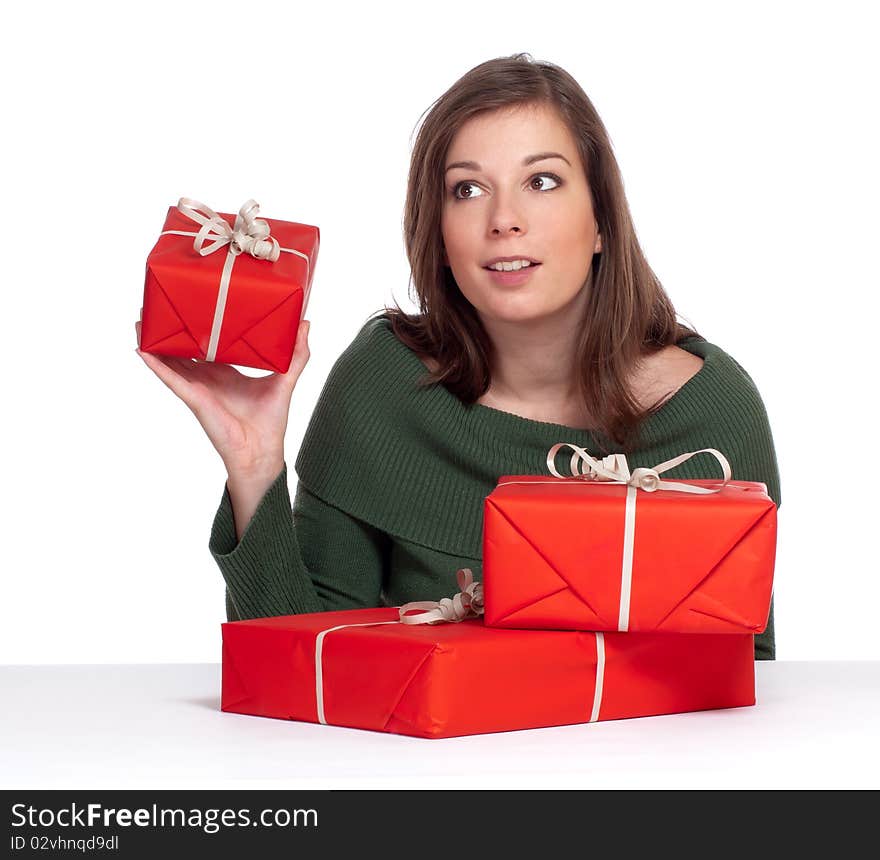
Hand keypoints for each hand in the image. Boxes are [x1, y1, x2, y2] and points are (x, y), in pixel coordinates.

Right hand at [135, 307, 309, 477]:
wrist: (261, 451)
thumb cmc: (271, 421)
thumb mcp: (285, 378)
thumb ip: (296, 354)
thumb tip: (305, 324)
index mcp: (226, 372)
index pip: (208, 345)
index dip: (199, 327)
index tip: (193, 304)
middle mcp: (208, 378)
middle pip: (183, 349)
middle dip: (170, 330)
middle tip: (159, 305)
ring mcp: (197, 387)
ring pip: (169, 360)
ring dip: (154, 341)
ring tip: (142, 319)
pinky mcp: (192, 397)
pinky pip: (169, 377)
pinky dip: (154, 363)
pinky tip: (142, 346)